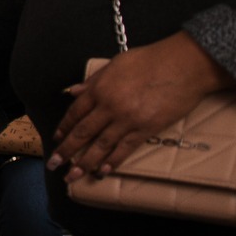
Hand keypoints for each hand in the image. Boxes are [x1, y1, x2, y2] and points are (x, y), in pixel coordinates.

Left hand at [51, 33, 225, 180]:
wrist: (183, 66)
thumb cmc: (151, 60)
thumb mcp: (115, 64)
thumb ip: (93, 81)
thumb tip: (73, 91)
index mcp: (99, 89)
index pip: (75, 113)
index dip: (64, 127)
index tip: (56, 139)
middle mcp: (109, 106)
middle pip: (82, 132)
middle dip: (66, 151)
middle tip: (53, 164)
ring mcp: (127, 120)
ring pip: (100, 145)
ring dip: (84, 162)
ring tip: (72, 176)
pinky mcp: (146, 129)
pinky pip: (125, 148)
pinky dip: (112, 161)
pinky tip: (102, 171)